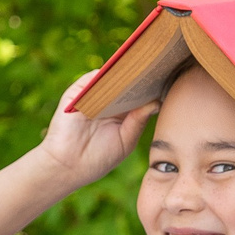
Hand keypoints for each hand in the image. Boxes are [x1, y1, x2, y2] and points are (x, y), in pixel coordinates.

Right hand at [38, 67, 156, 191]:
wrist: (67, 167)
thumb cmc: (97, 159)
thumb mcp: (125, 141)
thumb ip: (139, 121)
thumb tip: (156, 102)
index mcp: (121, 113)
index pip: (138, 93)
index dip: (151, 86)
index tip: (167, 78)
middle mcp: (107, 102)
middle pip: (126, 81)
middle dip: (140, 75)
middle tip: (158, 67)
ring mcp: (90, 96)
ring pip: (110, 77)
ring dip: (123, 72)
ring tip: (142, 67)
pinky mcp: (75, 94)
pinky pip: (92, 78)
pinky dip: (104, 75)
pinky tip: (118, 75)